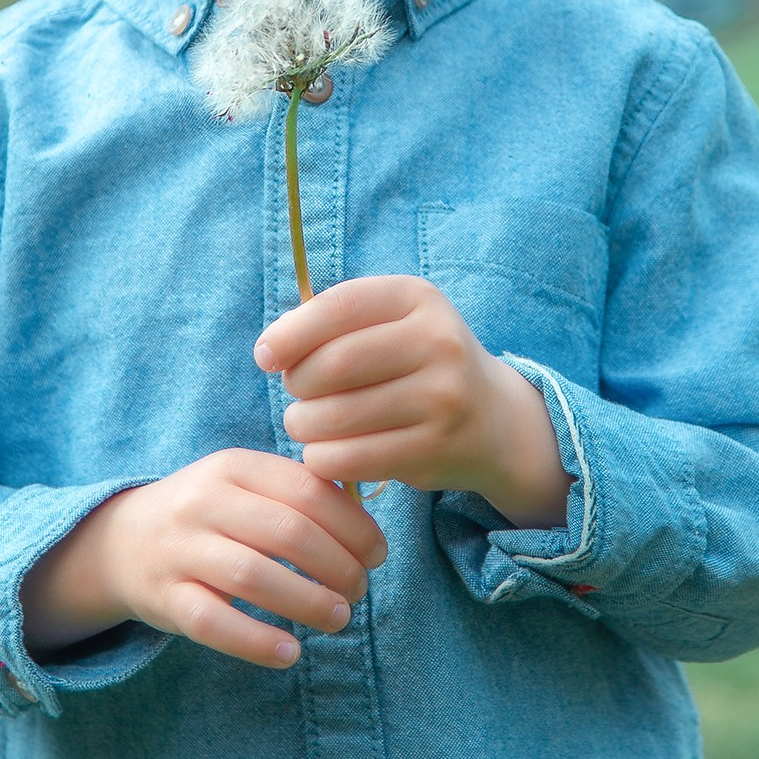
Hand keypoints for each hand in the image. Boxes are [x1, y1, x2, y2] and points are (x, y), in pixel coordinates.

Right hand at [21, 450, 387, 669]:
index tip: (377, 555)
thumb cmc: (211, 515)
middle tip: (359, 590)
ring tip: (338, 618)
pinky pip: (213, 623)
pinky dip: (257, 641)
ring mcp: (180, 550)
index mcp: (233, 466)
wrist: (124, 542)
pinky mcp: (165, 598)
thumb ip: (300, 495)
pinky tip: (290, 652)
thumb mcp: (246, 485)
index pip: (308, 491)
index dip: (354, 527)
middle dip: (338, 567)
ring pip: (253, 577)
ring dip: (307, 603)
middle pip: (288, 534)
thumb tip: (368, 529)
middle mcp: (203, 502)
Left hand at [257, 276, 570, 528]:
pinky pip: (351, 459)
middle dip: (297, 384)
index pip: (339, 307)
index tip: (264, 356)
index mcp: (418, 298)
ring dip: (304, 426)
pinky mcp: (435, 449)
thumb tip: (270, 352)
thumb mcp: (390, 323)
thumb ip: (333, 325)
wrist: (493, 419)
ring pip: (336, 416)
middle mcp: (438, 342)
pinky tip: (326, 453)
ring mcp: (442, 398)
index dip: (290, 333)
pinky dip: (323, 459)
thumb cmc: (416, 364)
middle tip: (297, 396)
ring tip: (308, 425)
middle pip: (333, 364)